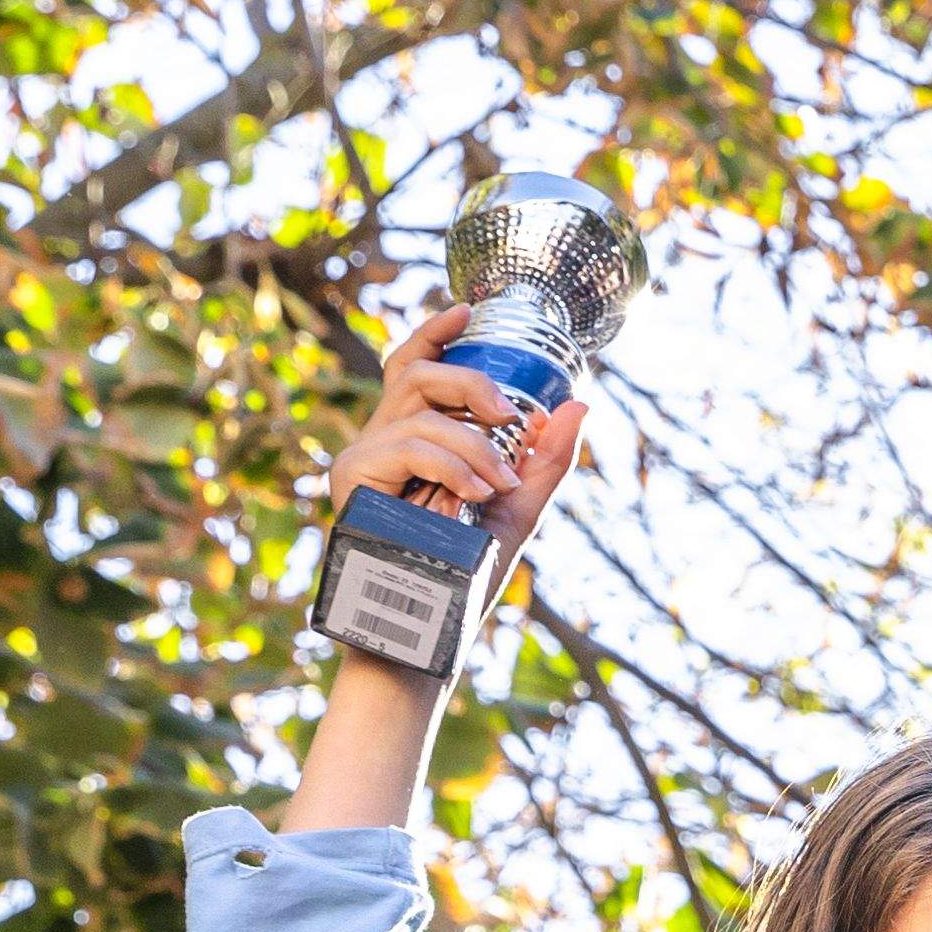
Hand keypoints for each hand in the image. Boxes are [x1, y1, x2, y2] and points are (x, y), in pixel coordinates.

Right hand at [329, 298, 593, 559]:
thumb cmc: (467, 569)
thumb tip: (578, 405)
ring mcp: (364, 455)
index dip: (435, 333)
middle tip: (512, 417)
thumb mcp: (517, 507)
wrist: (432, 620)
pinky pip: (410, 445)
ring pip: (422, 411)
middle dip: (473, 385)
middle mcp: (384, 438)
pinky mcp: (353, 475)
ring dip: (473, 445)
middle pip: (418, 373)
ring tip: (496, 485)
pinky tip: (474, 495)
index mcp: (414, 437)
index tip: (468, 310)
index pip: (413, 366)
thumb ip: (546, 459)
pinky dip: (451, 466)